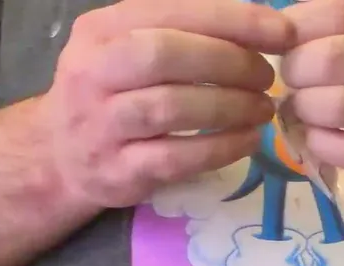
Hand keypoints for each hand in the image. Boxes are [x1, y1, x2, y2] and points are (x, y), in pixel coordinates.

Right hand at [39, 0, 293, 207]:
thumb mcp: (127, 45)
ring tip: (263, 108)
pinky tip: (248, 140)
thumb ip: (181, 29)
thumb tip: (258, 21)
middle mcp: (93, 71)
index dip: (233, 20)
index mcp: (101, 30)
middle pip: (164, 54)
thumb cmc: (113, 92)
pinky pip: (176, 158)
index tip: (281, 32)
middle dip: (230, 61)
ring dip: (231, 107)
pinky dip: (221, 148)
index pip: (172, 12)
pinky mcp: (118, 170)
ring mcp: (101, 124)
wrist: (61, 156)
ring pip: (171, 107)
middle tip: (268, 76)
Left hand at [278, 0, 343, 187]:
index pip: (341, 12)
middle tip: (292, 78)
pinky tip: (318, 138)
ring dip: (306, 109)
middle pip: (337, 58)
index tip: (284, 40)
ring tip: (302, 108)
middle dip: (297, 69)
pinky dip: (324, 145)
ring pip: (342, 106)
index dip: (298, 26)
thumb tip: (292, 21)